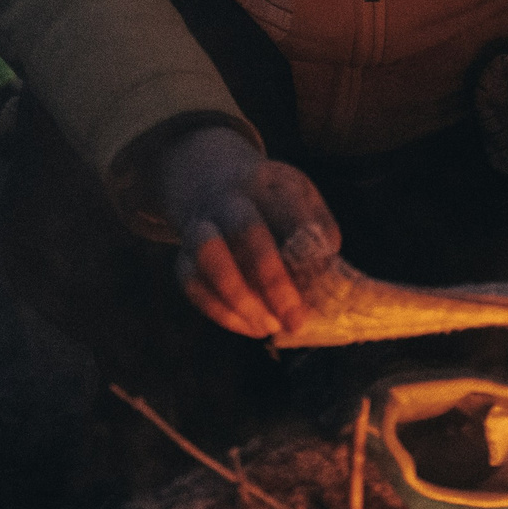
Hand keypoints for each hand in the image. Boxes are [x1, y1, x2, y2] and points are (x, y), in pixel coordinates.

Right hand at [157, 127, 338, 338]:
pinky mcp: (182, 254)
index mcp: (266, 181)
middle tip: (295, 319)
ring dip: (239, 298)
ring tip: (269, 327)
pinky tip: (251, 327)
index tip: (324, 282)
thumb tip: (326, 271)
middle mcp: (228, 199)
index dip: (307, 247)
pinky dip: (221, 311)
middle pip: (245, 230)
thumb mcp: (300, 197)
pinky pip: (192, 283)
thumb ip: (319, 228)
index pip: (289, 208)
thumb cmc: (269, 200)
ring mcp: (199, 225)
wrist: (209, 182)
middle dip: (273, 279)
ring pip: (207, 256)